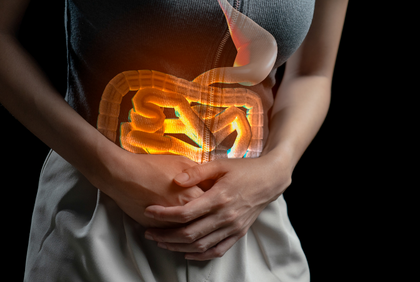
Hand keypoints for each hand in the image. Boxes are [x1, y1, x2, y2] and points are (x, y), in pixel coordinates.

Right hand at [104, 151, 204, 228]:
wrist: (123, 175)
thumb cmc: (151, 166)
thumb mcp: (181, 162)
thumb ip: (198, 174)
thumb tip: (209, 182)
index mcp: (194, 194)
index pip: (212, 206)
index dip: (214, 206)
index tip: (215, 204)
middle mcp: (184, 211)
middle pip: (202, 224)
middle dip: (206, 224)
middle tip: (207, 221)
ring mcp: (170, 222)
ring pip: (187, 235)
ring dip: (191, 235)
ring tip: (193, 231)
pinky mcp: (156, 227)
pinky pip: (171, 236)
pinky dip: (176, 237)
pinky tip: (176, 234)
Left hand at [143, 149, 291, 259]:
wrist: (270, 179)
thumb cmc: (243, 169)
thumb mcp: (220, 164)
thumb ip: (196, 172)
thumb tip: (175, 180)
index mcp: (219, 197)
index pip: (185, 212)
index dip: (164, 214)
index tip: (149, 211)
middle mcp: (226, 216)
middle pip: (189, 234)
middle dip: (165, 235)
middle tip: (149, 232)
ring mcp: (233, 228)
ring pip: (200, 246)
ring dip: (178, 247)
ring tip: (161, 242)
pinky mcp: (238, 234)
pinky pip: (217, 250)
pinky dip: (200, 255)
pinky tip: (186, 253)